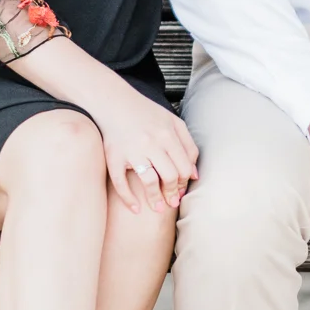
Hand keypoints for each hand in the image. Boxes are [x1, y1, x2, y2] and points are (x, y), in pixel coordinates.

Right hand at [87, 81, 197, 214]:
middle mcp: (151, 143)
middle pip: (169, 176)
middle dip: (173, 193)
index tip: (180, 190)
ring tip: (158, 208)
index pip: (184, 167)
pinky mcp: (114, 157)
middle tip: (172, 201)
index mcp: (167, 134)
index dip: (184, 183)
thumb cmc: (145, 113)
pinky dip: (128, 199)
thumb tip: (195, 175)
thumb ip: (188, 145)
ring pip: (149, 181)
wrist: (114, 101)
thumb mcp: (173, 122)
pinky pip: (121, 183)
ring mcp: (132, 150)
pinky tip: (136, 208)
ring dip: (155, 199)